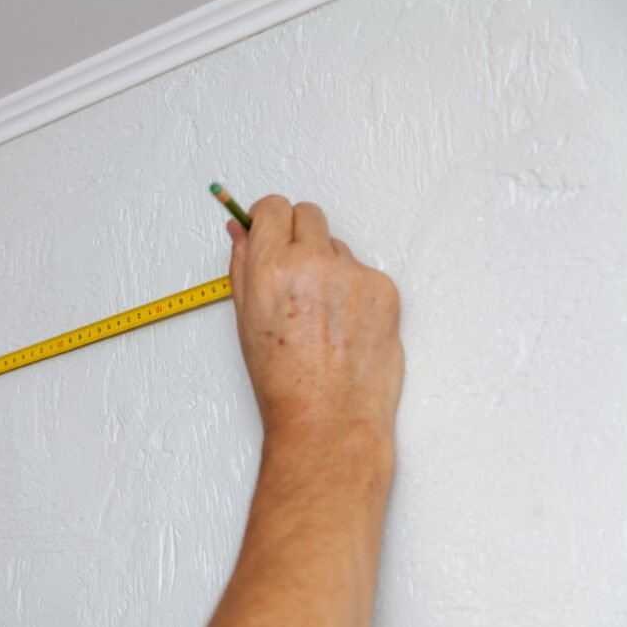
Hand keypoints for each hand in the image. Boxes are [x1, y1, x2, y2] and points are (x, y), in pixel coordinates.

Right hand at [226, 196, 402, 442]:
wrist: (328, 419)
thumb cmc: (284, 382)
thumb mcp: (245, 320)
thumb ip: (242, 266)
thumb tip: (241, 232)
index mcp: (271, 268)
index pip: (273, 208)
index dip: (269, 220)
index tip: (269, 229)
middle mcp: (313, 263)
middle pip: (308, 214)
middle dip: (298, 235)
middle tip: (294, 273)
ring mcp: (353, 274)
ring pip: (338, 247)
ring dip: (328, 267)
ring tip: (319, 315)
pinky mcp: (384, 288)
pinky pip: (364, 273)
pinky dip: (355, 292)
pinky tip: (344, 326)